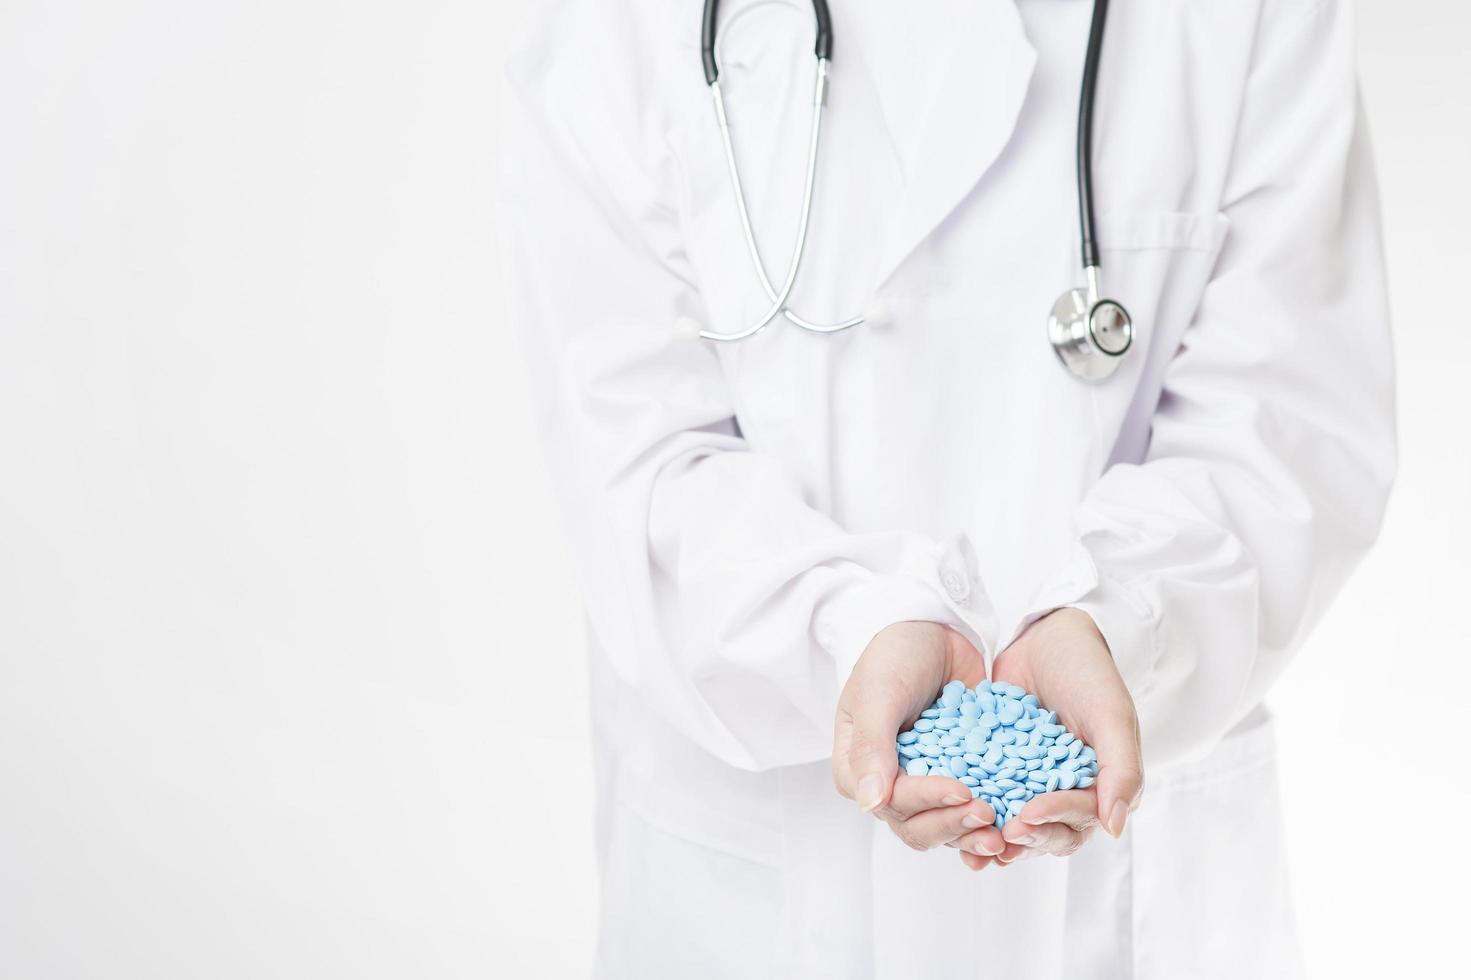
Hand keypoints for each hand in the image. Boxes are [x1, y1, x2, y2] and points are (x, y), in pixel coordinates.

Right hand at [832, 622, 1005, 860]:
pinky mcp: (957, 775)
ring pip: (944, 825)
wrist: (934, 629)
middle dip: (953, 826)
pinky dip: (990, 818)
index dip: (926, 802)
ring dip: (971, 833)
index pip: (890, 803)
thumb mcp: (880, 693)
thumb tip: (870, 802)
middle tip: (990, 816)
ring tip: (1003, 834)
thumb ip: (873, 746)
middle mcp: (888, 784)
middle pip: (916, 826)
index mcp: (857, 769)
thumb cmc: (895, 655)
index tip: (963, 790)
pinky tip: (1014, 823)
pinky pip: (970, 807)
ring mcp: (924, 782)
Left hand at [979, 608, 1143, 869]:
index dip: (1054, 821)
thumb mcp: (1110, 715)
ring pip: (1012, 822)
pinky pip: (984, 793)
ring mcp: (1027, 780)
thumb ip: (1120, 769)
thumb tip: (1114, 828)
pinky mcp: (996, 765)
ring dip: (995, 838)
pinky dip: (970, 809)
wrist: (1049, 634)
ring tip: (970, 849)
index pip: (1077, 819)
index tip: (1026, 816)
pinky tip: (949, 817)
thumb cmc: (1090, 673)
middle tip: (998, 835)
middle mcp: (1061, 790)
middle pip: (1045, 832)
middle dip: (1024, 838)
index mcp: (1096, 786)